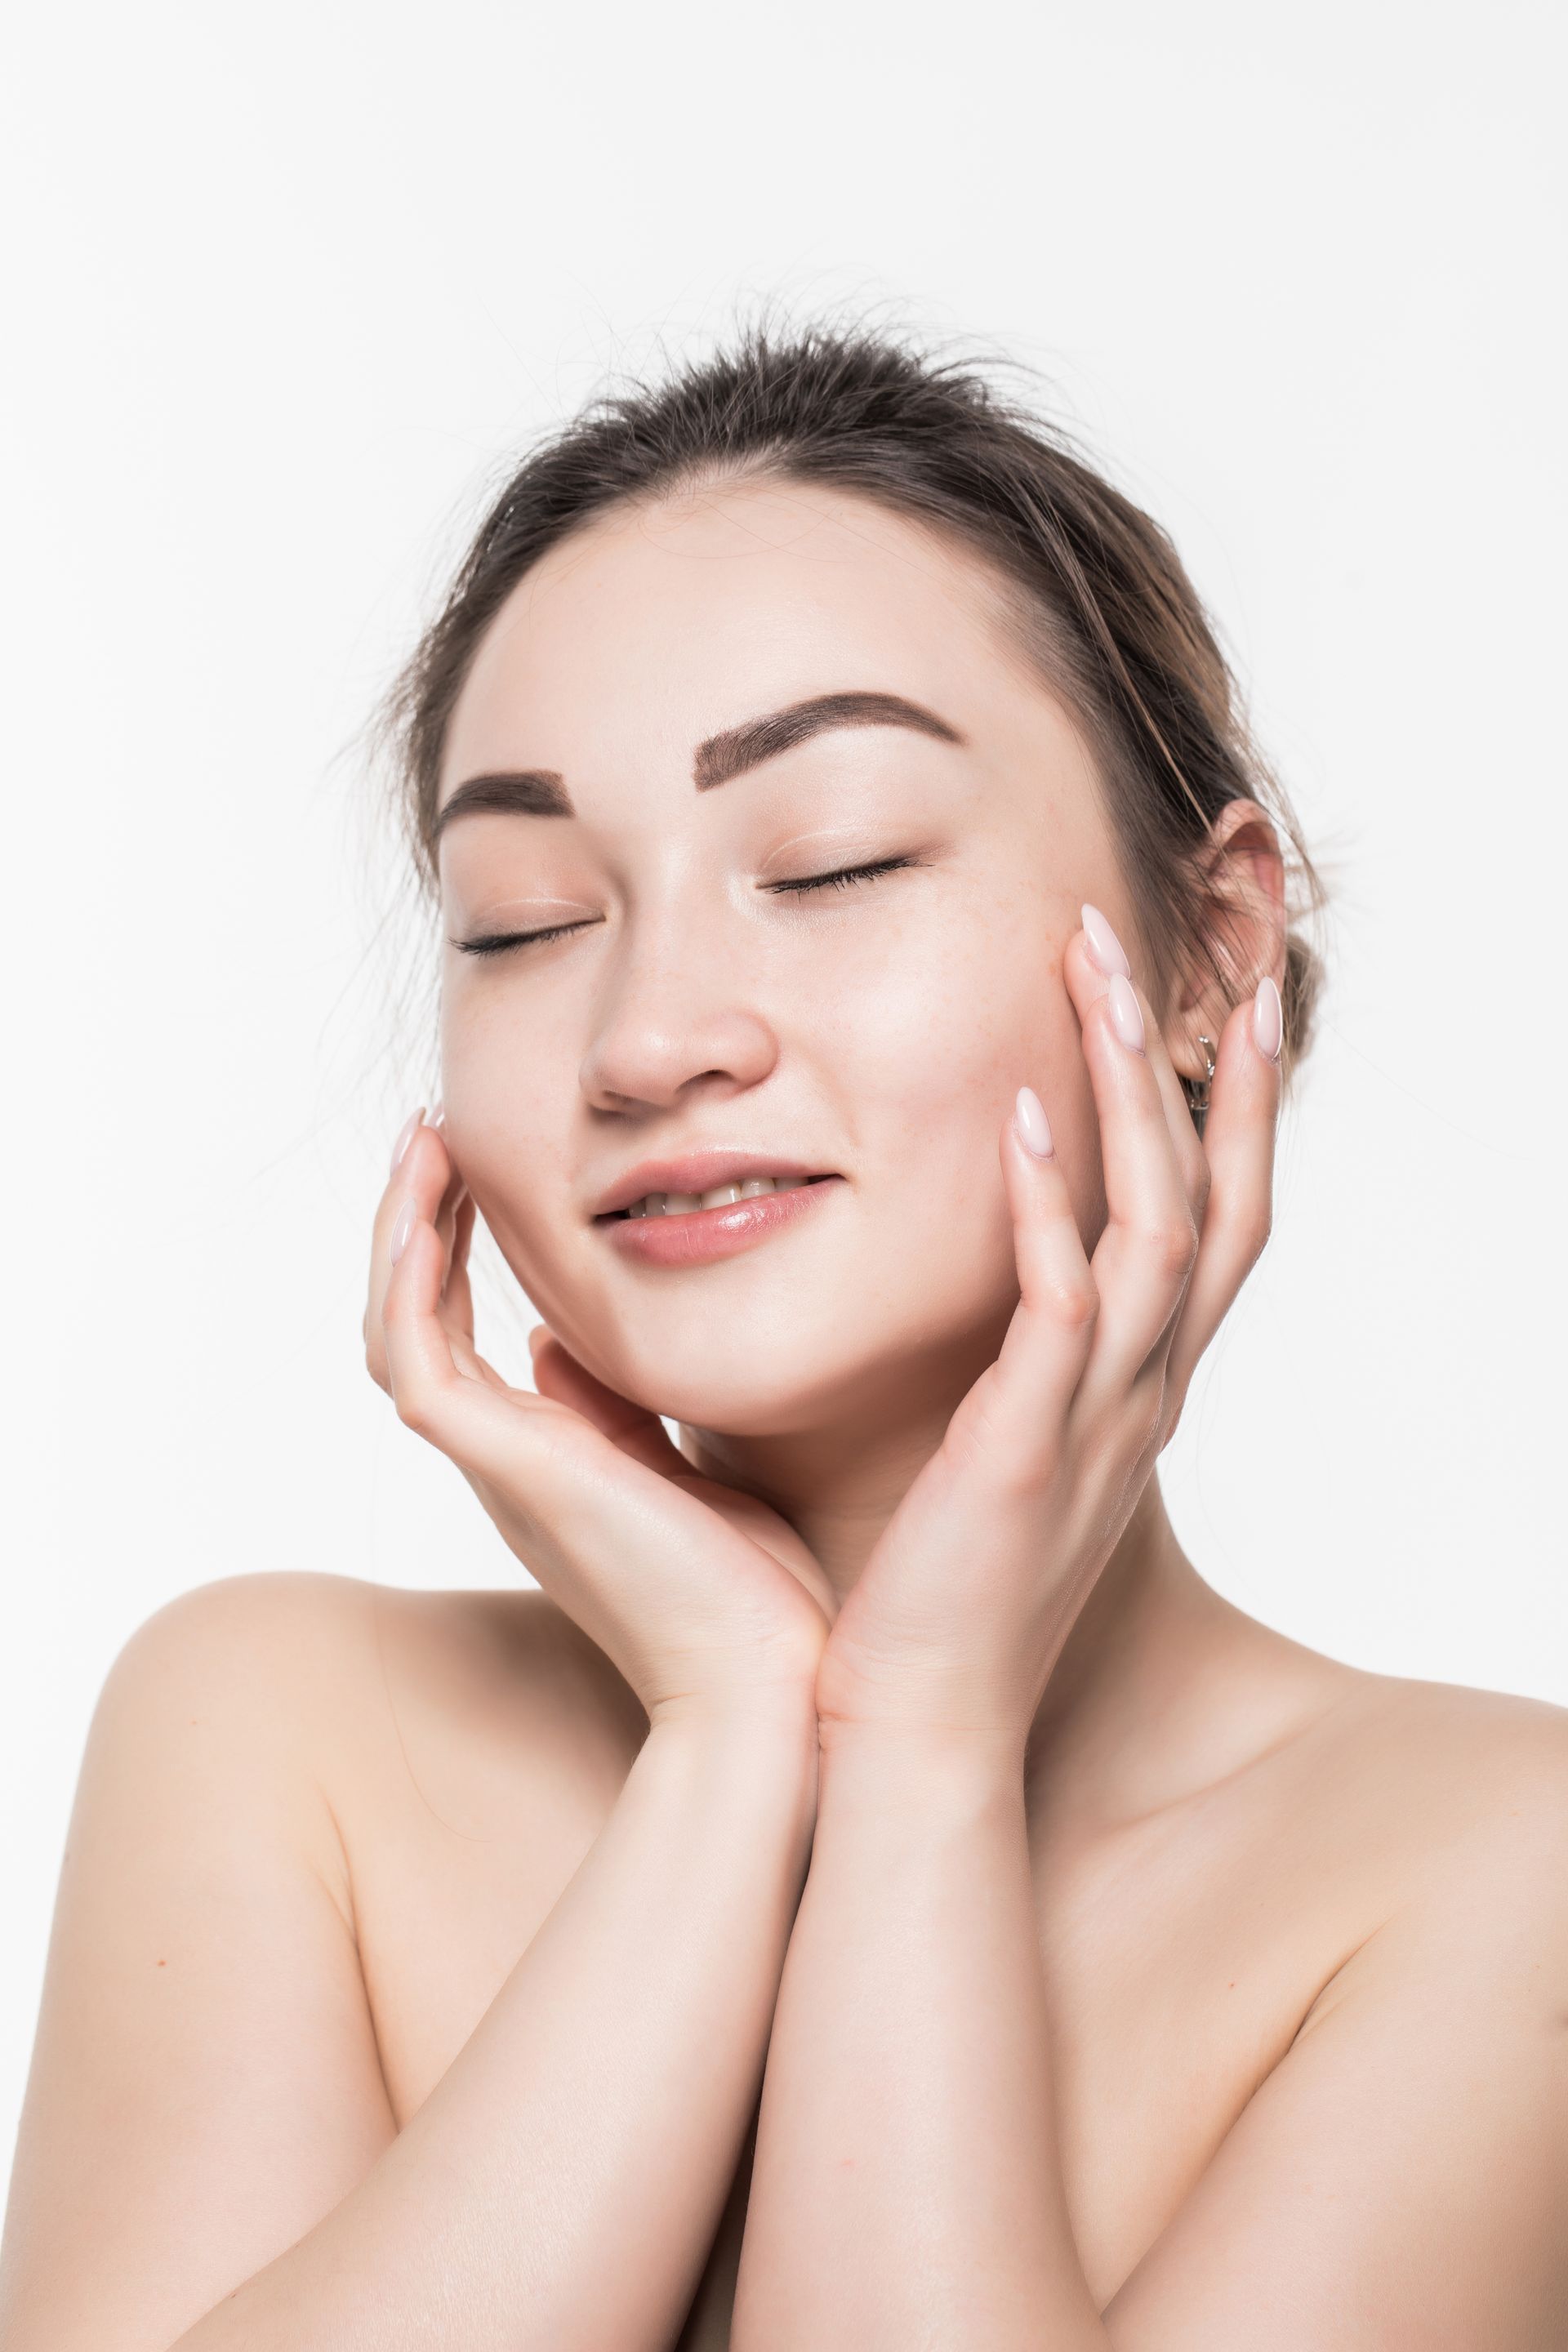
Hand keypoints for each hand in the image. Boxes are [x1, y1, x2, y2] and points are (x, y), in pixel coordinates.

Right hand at [364, 1115, 832, 1728]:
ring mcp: (499, 1469)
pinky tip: (427, 1215)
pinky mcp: (511, 1470)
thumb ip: (619, 1411)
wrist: (770, 1686)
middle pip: (414, 1330)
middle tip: (432, 1138)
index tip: (468, 1178)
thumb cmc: (755, 1597)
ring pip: (399, 1336)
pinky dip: (410, 1284)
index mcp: (544, 1465)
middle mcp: (506, 1466)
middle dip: (415, 1229)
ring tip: (425, 1146)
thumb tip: (560, 1343)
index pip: (462, 1344)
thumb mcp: (683, 1472)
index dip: (452, 1257)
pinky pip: (420, 1364)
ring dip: (401, 1235)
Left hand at [814, 913, 1283, 1747]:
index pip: (1216, 1226)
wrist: (908, 1729)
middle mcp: (1140, 1399)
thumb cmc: (919, 1587)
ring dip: (1137, 1101)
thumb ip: (977, 1352)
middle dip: (1203, 1070)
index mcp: (1132, 1393)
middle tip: (1162, 946)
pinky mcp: (1028, 1455)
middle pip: (1218, 1203)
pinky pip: (1064, 1311)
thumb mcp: (975, 1446)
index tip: (1223, 1005)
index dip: (1232, 1116)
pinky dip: (1052, 1212)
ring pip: (1161, 1232)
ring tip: (1098, 980)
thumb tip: (919, 1266)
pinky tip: (1025, 1123)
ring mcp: (1098, 1425)